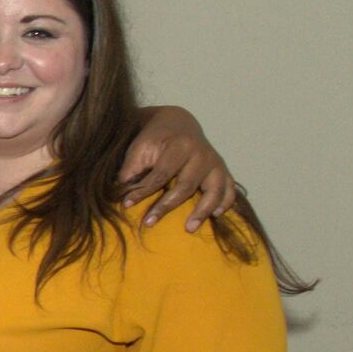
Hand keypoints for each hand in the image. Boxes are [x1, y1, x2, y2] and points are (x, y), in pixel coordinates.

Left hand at [117, 111, 237, 228]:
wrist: (178, 123)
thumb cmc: (155, 139)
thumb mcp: (140, 146)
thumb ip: (131, 168)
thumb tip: (121, 193)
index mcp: (180, 145)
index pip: (161, 174)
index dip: (143, 191)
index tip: (126, 204)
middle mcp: (202, 154)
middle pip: (186, 186)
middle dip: (166, 206)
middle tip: (149, 223)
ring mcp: (215, 163)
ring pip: (215, 190)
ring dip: (203, 211)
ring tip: (189, 228)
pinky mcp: (223, 170)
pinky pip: (230, 190)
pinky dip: (225, 203)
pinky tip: (215, 215)